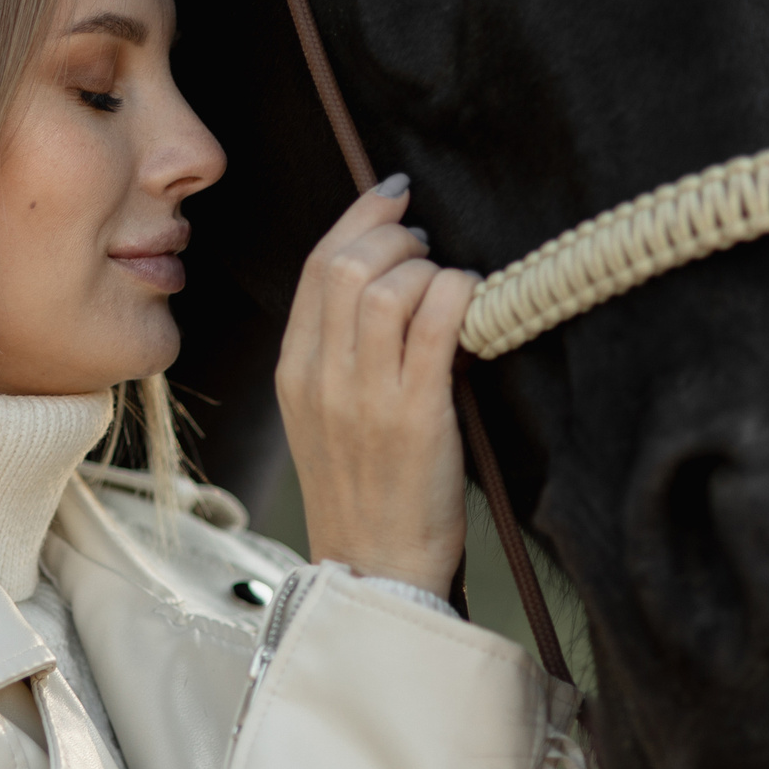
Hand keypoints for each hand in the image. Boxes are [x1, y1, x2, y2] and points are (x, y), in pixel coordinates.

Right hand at [275, 175, 478, 597]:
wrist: (374, 572)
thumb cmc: (364, 497)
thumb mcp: (324, 421)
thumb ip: (341, 357)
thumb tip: (385, 289)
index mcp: (294, 374)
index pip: (314, 271)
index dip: (355, 220)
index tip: (389, 196)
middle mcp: (321, 378)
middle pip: (344, 266)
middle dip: (391, 233)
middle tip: (426, 237)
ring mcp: (364, 396)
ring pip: (386, 288)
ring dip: (426, 265)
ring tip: (447, 275)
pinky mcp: (414, 416)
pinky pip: (437, 324)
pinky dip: (459, 294)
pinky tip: (473, 299)